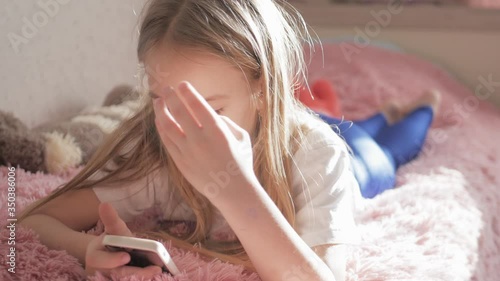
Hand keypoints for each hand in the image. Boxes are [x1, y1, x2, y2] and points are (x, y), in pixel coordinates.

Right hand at [85, 203, 161, 277]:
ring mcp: (109, 279)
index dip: (113, 260)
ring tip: (158, 271)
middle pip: (118, 274)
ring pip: (124, 279)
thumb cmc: (112, 240)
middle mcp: (100, 272)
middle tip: (155, 269)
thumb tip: (105, 204)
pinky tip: (155, 275)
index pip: (102, 260)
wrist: (105, 255)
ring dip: (141, 276)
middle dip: (136, 272)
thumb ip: (111, 220)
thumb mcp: (112, 230)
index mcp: (95, 256)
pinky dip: (141, 278)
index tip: (127, 256)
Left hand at [153, 82, 255, 201]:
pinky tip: (159, 120)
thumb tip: (212, 114)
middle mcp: (200, 140)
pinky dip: (161, 128)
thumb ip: (227, 122)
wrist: (233, 191)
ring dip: (161, 111)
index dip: (188, 93)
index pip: (198, 105)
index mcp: (217, 131)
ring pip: (168, 126)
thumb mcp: (242, 137)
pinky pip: (167, 141)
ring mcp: (188, 152)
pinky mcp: (180, 163)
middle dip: (171, 97)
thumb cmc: (240, 162)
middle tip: (166, 88)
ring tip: (158, 102)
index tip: (182, 84)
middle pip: (180, 112)